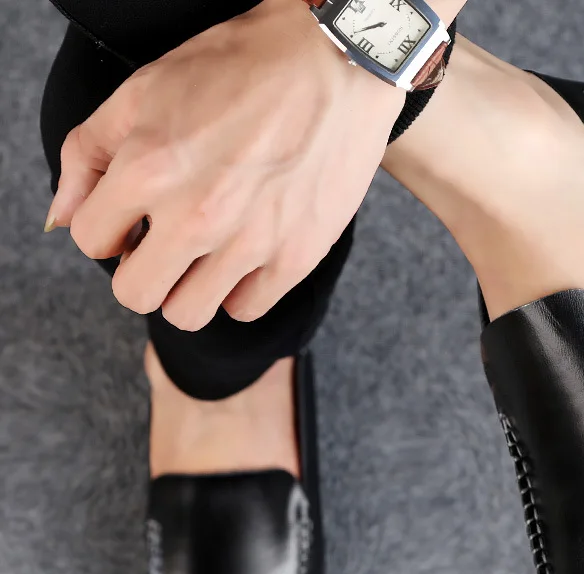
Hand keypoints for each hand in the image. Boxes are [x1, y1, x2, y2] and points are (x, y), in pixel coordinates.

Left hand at [46, 0, 404, 329]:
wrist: (336, 65)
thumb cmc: (243, 67)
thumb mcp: (145, 90)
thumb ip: (90, 154)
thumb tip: (62, 218)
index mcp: (149, 168)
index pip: (90, 240)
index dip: (106, 230)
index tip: (129, 223)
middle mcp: (196, 215)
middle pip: (136, 294)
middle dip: (141, 272)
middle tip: (164, 248)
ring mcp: (249, 243)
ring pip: (188, 314)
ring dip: (188, 289)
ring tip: (206, 257)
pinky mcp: (294, 257)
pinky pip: (246, 309)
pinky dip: (239, 291)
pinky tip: (245, 258)